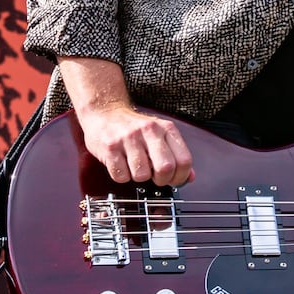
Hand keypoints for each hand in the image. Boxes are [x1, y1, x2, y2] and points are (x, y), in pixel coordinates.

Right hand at [78, 102, 194, 186]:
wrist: (105, 113)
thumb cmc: (134, 128)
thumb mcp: (160, 135)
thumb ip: (176, 155)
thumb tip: (189, 177)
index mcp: (166, 128)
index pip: (184, 160)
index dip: (180, 177)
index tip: (173, 180)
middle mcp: (149, 130)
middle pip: (165, 168)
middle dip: (161, 180)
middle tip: (154, 177)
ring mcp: (129, 138)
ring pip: (142, 175)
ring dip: (138, 177)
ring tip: (135, 166)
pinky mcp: (110, 147)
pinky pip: (121, 176)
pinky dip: (121, 176)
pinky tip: (121, 164)